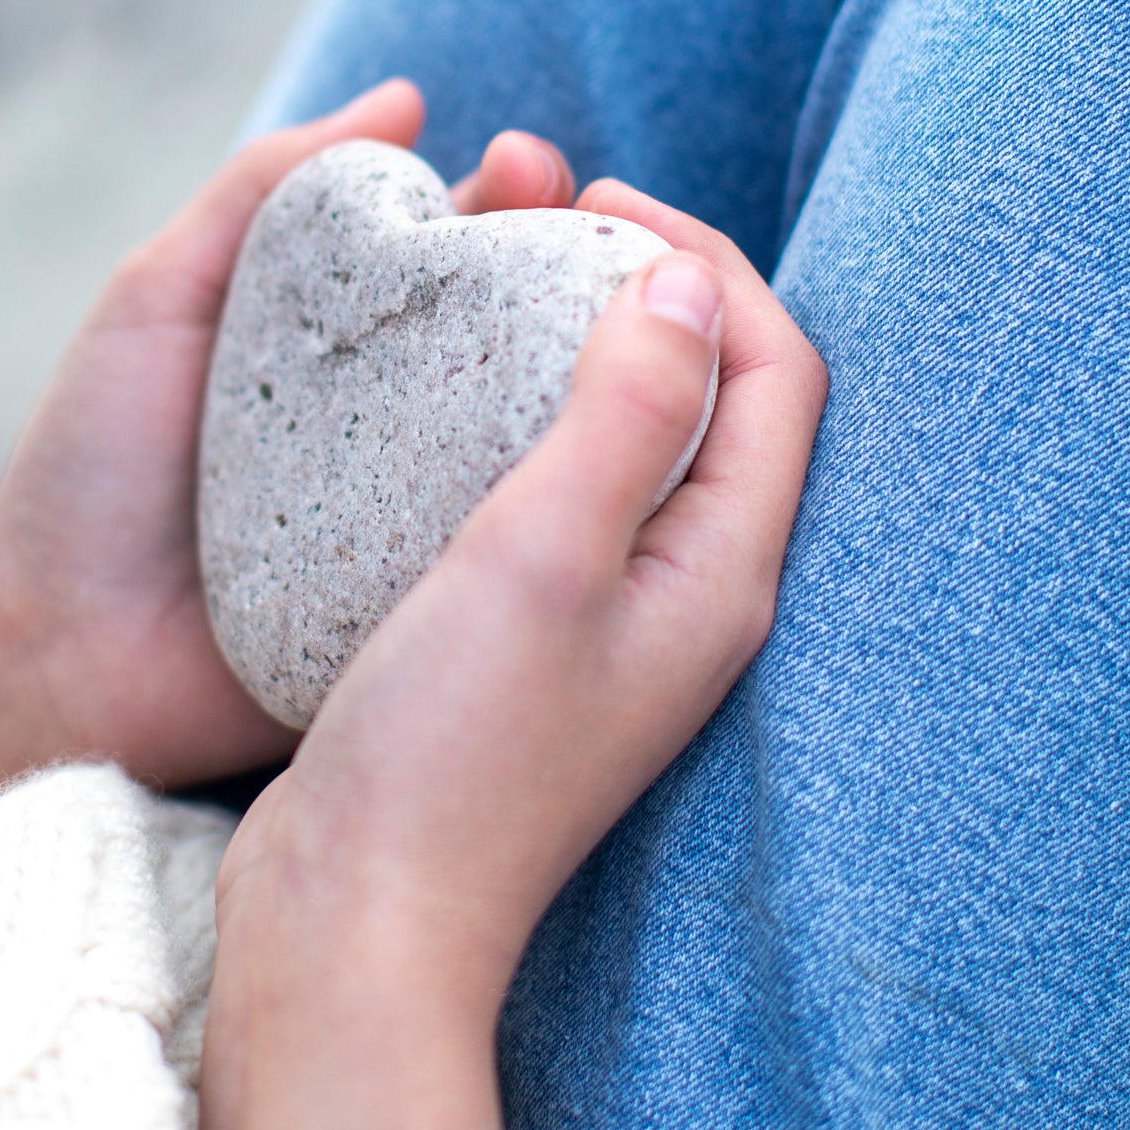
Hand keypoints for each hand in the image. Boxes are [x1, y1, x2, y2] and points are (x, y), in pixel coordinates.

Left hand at [0, 81, 591, 794]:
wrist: (56, 646)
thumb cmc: (93, 464)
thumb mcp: (161, 297)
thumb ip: (261, 189)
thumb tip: (402, 98)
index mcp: (350, 340)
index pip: (460, 247)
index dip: (514, 199)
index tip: (532, 168)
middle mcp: (407, 418)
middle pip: (524, 327)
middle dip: (576, 264)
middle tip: (594, 230)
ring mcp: (431, 514)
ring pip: (543, 434)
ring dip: (600, 379)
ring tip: (626, 327)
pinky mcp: (438, 601)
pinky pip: (517, 546)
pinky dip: (566, 500)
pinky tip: (608, 456)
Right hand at [195, 190, 825, 1129]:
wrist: (353, 926)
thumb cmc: (450, 754)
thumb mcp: (543, 554)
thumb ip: (626, 411)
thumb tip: (685, 278)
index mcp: (723, 575)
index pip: (777, 372)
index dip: (704, 261)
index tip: (592, 202)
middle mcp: (689, 597)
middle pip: (720, 396)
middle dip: (651, 284)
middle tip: (546, 220)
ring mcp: (611, 625)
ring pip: (636, 439)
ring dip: (583, 343)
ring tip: (496, 281)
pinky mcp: (533, 644)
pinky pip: (561, 490)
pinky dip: (522, 413)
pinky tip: (440, 395)